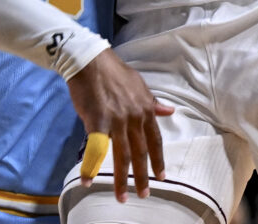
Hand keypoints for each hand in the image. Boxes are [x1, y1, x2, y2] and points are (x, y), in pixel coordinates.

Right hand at [66, 49, 173, 201]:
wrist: (91, 60)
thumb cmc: (113, 72)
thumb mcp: (139, 85)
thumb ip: (152, 102)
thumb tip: (169, 110)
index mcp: (145, 109)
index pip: (155, 140)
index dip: (158, 160)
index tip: (161, 176)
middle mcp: (134, 118)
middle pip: (141, 153)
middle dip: (143, 176)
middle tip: (145, 194)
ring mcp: (116, 121)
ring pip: (122, 156)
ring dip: (122, 179)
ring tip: (122, 196)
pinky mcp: (96, 122)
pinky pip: (95, 150)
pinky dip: (91, 167)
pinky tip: (88, 181)